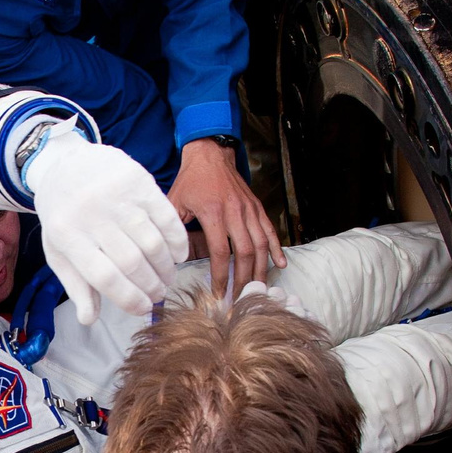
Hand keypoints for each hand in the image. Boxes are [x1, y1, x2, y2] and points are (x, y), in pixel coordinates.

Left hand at [24, 129, 185, 321]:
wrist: (64, 163)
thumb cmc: (63, 214)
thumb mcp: (58, 249)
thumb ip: (75, 285)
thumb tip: (89, 319)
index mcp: (67, 235)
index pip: (104, 277)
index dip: (129, 298)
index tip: (143, 309)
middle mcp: (91, 214)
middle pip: (131, 262)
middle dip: (151, 286)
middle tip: (159, 294)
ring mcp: (116, 196)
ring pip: (152, 242)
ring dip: (166, 267)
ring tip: (168, 278)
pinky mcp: (137, 180)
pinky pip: (166, 217)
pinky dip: (177, 241)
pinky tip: (179, 255)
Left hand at [168, 138, 282, 295]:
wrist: (211, 154)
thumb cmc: (191, 179)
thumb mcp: (175, 202)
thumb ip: (173, 229)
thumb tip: (171, 257)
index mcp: (213, 212)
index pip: (220, 252)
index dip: (221, 276)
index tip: (219, 293)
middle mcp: (235, 212)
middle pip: (245, 253)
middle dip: (244, 279)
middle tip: (241, 298)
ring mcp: (249, 209)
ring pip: (261, 244)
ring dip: (261, 269)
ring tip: (259, 288)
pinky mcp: (257, 207)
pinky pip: (270, 230)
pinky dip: (276, 248)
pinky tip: (280, 264)